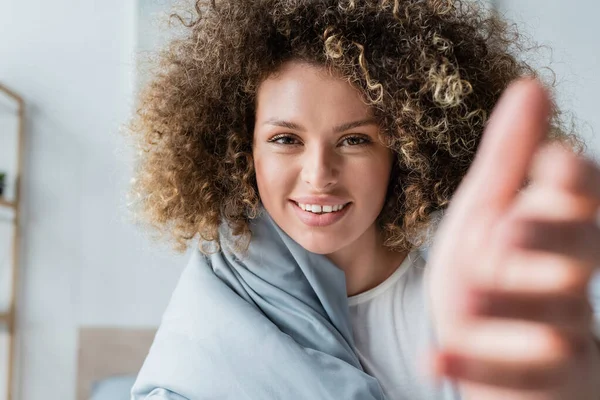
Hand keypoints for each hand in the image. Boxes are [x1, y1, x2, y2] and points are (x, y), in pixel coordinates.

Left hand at [424, 78, 599, 399]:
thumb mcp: (490, 211)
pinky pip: (514, 378)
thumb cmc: (493, 272)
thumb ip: (511, 156)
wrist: (489, 347)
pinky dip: (472, 364)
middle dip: (550, 239)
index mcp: (550, 232)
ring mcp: (559, 334)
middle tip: (508, 232)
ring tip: (467, 301)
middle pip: (579, 255)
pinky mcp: (538, 382)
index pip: (577, 200)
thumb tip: (531, 85)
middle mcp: (565, 279)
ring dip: (510, 307)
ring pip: (554, 320)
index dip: (571, 182)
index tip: (554, 160)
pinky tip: (433, 358)